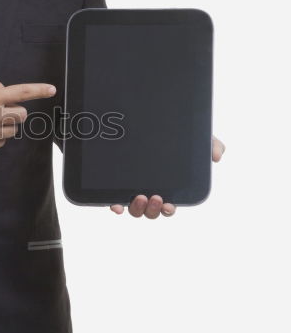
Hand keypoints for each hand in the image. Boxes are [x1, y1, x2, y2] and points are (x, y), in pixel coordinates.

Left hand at [109, 134, 225, 217]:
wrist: (153, 121)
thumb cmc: (177, 138)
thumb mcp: (197, 139)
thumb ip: (211, 144)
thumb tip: (217, 155)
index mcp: (168, 188)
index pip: (169, 206)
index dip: (168, 209)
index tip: (169, 205)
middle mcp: (150, 191)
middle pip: (150, 211)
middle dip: (152, 210)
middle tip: (155, 198)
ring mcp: (133, 189)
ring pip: (134, 209)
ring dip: (136, 208)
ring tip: (139, 197)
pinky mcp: (118, 184)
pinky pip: (115, 200)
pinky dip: (115, 205)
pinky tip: (115, 204)